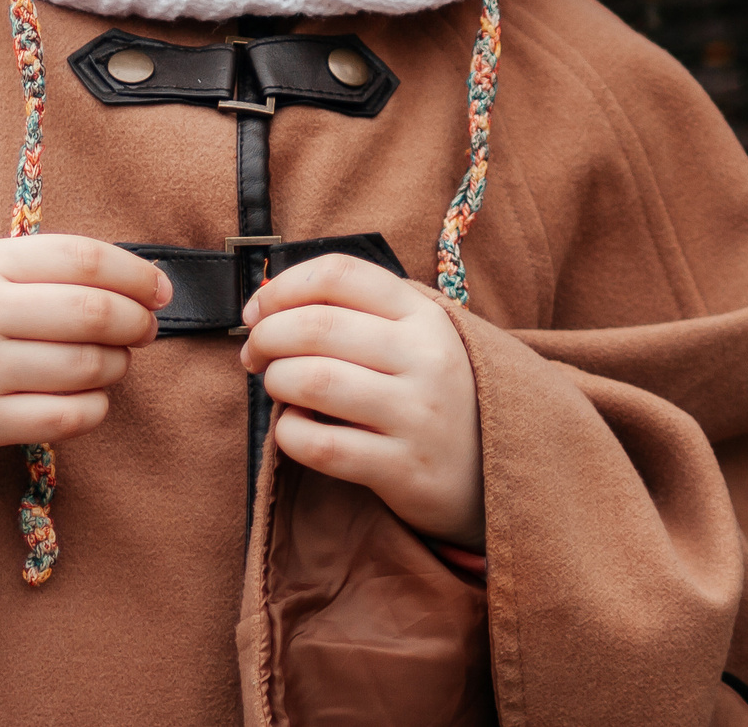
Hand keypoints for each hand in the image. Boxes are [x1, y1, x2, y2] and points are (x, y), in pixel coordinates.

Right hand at [0, 235, 169, 478]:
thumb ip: (35, 271)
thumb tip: (126, 280)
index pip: (83, 257)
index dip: (136, 273)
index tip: (158, 289)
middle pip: (94, 311)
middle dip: (137, 322)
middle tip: (145, 328)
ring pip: (86, 365)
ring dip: (117, 365)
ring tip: (111, 362)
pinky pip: (64, 416)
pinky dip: (94, 408)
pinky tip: (88, 398)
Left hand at [238, 255, 484, 548]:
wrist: (492, 473)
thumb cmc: (430, 395)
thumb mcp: (415, 340)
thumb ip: (357, 314)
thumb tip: (268, 301)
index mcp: (425, 315)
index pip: (340, 274)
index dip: (282, 287)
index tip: (257, 310)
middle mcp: (426, 358)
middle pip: (317, 326)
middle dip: (266, 337)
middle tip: (254, 354)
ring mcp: (418, 414)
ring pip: (313, 381)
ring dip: (276, 382)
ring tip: (278, 389)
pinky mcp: (404, 469)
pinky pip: (321, 445)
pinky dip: (289, 434)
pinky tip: (297, 428)